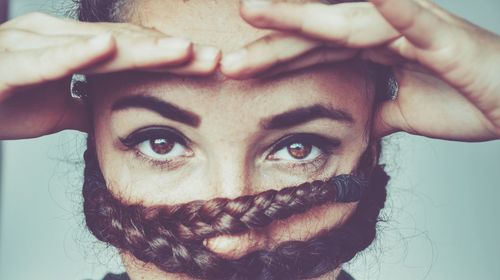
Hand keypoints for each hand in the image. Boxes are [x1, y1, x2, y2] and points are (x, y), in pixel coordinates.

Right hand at [0, 13, 220, 139]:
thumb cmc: (3, 101)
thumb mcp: (55, 108)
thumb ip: (84, 106)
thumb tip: (107, 114)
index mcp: (76, 50)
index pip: (135, 52)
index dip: (173, 59)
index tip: (210, 67)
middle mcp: (59, 39)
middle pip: (128, 44)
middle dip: (173, 52)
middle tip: (215, 58)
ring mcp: (34, 45)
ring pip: (99, 46)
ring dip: (144, 49)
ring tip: (185, 51)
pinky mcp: (9, 64)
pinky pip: (48, 58)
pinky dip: (79, 54)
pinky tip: (108, 48)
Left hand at [221, 0, 499, 140]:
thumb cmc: (465, 101)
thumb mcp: (404, 113)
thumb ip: (376, 109)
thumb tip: (357, 120)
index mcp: (373, 52)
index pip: (313, 53)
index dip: (274, 60)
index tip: (236, 69)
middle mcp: (383, 34)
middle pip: (317, 35)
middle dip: (270, 40)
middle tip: (225, 47)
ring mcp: (409, 31)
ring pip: (346, 24)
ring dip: (301, 18)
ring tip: (257, 10)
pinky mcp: (441, 38)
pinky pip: (411, 20)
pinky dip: (390, 8)